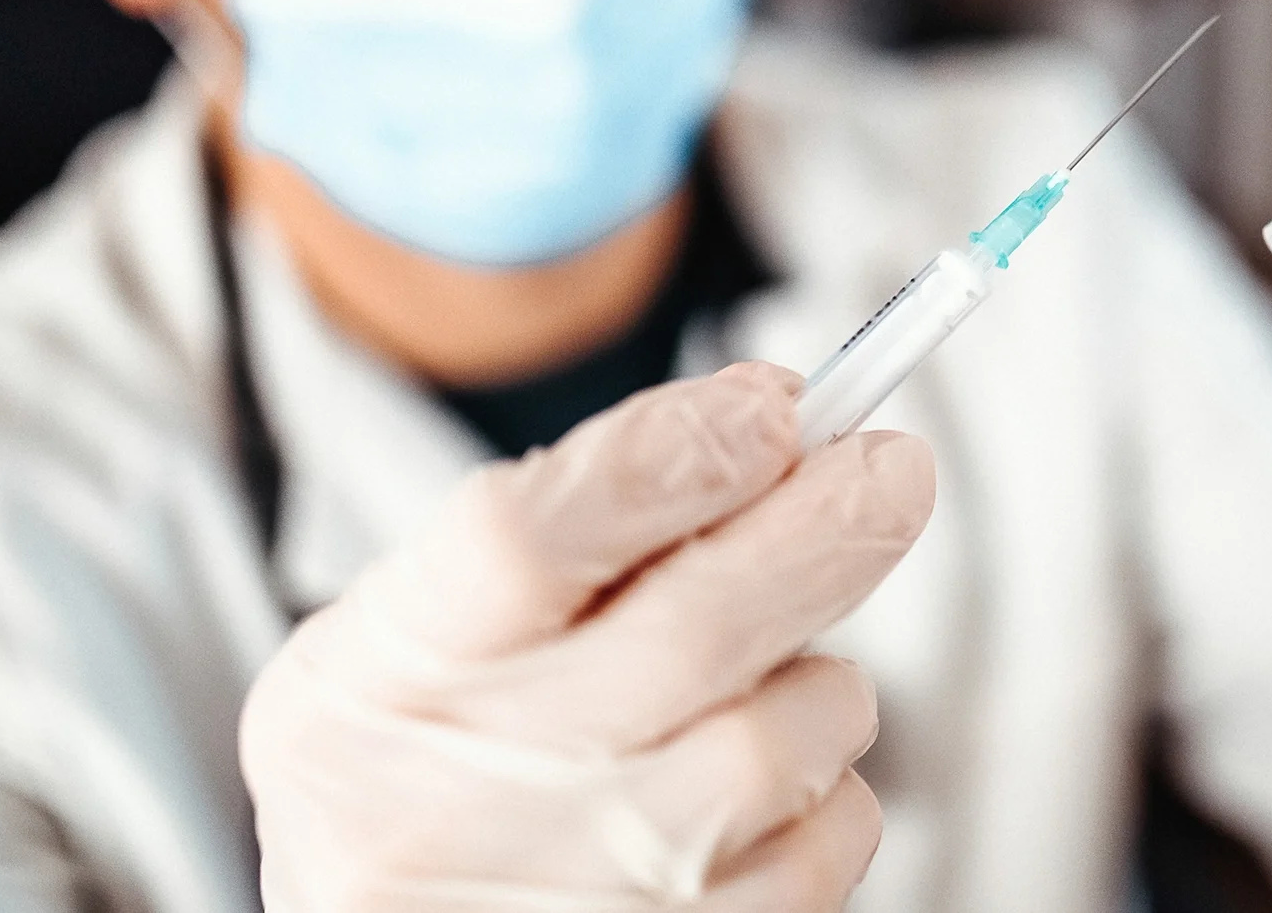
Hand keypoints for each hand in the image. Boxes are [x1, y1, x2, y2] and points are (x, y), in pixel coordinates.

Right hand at [238, 363, 934, 910]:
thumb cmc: (424, 761)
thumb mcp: (428, 623)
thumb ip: (578, 510)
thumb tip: (764, 415)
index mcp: (382, 673)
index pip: (525, 541)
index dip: (669, 457)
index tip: (769, 407)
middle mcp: (467, 795)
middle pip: (693, 633)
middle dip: (826, 527)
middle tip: (890, 469)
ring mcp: (579, 893)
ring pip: (786, 738)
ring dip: (821, 679)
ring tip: (768, 673)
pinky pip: (827, 843)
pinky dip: (830, 790)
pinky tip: (768, 787)